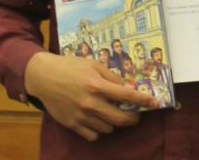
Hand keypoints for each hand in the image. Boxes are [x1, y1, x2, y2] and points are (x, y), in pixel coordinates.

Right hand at [24, 52, 157, 140]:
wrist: (43, 76)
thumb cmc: (70, 67)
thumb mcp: (93, 64)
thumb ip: (111, 77)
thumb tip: (127, 88)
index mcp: (96, 85)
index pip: (126, 95)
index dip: (143, 100)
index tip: (155, 103)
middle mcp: (90, 103)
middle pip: (120, 118)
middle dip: (133, 118)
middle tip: (136, 114)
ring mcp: (80, 116)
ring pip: (108, 128)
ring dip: (115, 122)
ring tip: (113, 114)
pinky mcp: (71, 124)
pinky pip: (93, 135)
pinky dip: (99, 130)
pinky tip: (98, 121)